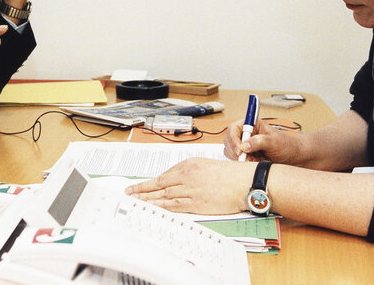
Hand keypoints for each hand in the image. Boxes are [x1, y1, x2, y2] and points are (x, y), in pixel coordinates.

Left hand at [125, 158, 255, 214]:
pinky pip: (173, 206)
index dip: (151, 181)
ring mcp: (189, 189)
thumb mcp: (206, 166)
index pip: (164, 175)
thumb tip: (177, 181)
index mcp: (188, 164)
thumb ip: (190, 172)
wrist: (244, 182)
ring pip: (163, 195)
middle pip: (159, 184)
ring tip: (135, 201)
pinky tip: (151, 208)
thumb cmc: (230, 174)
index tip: (141, 185)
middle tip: (129, 192)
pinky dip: (160, 207)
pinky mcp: (195, 203)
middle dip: (142, 188)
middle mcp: (186, 175)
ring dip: (147, 199)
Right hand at [226, 117, 308, 165]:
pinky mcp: (246, 156)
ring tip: (253, 160)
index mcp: (251, 125)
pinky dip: (242, 164)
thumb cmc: (286, 145)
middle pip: (229, 140)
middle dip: (235, 151)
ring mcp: (245, 145)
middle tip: (245, 158)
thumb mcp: (274, 141)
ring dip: (239, 158)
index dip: (233, 139)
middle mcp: (246, 134)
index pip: (233, 128)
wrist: (293, 157)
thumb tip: (244, 146)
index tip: (240, 150)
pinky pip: (237, 160)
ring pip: (231, 151)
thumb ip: (258, 142)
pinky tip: (253, 163)